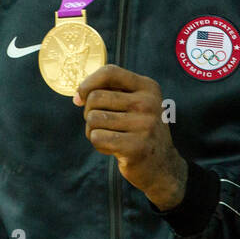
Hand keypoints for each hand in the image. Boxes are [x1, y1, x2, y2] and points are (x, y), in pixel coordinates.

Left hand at [75, 65, 186, 210]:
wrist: (162, 166)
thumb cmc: (139, 131)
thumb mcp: (134, 104)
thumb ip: (109, 93)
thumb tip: (77, 97)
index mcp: (148, 87)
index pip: (110, 72)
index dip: (88, 83)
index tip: (80, 97)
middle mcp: (149, 102)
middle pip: (96, 97)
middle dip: (89, 112)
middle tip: (101, 124)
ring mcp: (144, 125)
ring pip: (93, 119)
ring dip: (93, 131)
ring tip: (109, 137)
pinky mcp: (136, 147)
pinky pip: (97, 138)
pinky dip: (98, 144)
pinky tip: (112, 149)